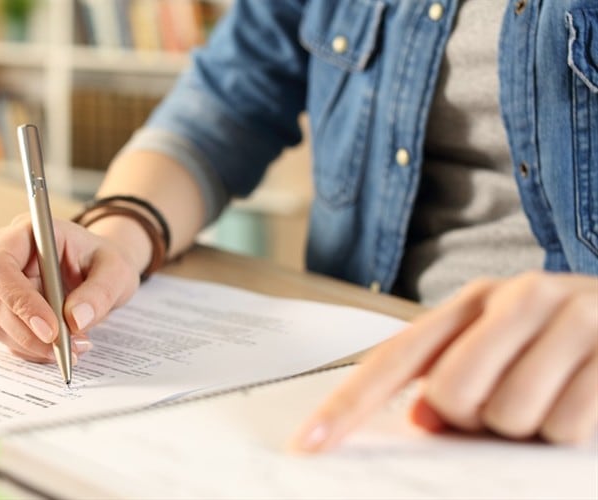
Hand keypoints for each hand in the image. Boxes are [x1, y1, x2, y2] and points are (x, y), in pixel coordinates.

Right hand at [0, 214, 141, 362]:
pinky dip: (36, 350)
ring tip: (76, 346)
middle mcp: (6, 256)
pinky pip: (10, 337)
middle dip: (30, 332)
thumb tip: (75, 320)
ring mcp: (1, 284)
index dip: (18, 299)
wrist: (101, 269)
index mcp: (27, 232)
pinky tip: (64, 346)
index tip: (50, 329)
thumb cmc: (104, 261)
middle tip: (69, 347)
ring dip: (35, 345)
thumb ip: (99, 292)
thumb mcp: (116, 271)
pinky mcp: (5, 309)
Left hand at [291, 271, 597, 451]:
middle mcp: (519, 296)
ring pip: (508, 415)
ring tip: (553, 399)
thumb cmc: (567, 345)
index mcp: (476, 300)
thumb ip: (453, 380)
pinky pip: (563, 427)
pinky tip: (585, 401)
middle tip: (507, 406)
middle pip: (452, 394)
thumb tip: (421, 419)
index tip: (307, 446)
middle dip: (475, 420)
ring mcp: (572, 317)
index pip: (395, 359)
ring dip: (526, 429)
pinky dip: (568, 433)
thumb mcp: (505, 352)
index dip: (347, 407)